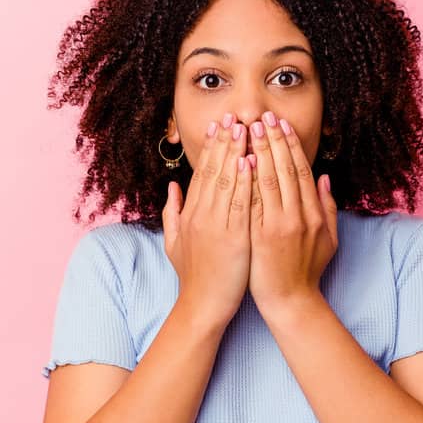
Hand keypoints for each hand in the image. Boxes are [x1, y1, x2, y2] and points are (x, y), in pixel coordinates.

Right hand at [162, 115, 252, 327]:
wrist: (201, 306)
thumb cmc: (194, 277)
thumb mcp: (174, 243)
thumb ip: (172, 213)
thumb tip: (171, 187)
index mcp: (189, 214)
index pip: (201, 173)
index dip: (211, 148)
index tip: (219, 125)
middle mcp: (200, 215)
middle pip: (213, 170)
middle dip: (225, 141)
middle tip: (234, 115)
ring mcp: (215, 226)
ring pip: (226, 180)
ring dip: (236, 151)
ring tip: (245, 127)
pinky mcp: (232, 238)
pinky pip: (240, 203)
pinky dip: (245, 180)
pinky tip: (250, 160)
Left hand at [247, 110, 337, 312]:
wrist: (290, 301)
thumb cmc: (307, 270)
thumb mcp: (329, 238)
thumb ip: (328, 207)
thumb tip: (326, 177)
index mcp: (314, 214)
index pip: (302, 171)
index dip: (290, 145)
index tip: (280, 125)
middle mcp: (299, 216)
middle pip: (285, 169)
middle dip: (272, 140)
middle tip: (261, 116)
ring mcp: (279, 226)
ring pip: (269, 180)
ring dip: (259, 151)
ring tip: (247, 129)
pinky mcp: (260, 236)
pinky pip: (254, 201)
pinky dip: (249, 179)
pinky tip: (242, 160)